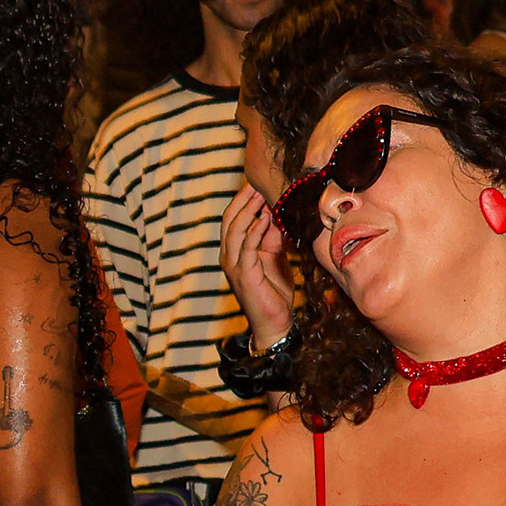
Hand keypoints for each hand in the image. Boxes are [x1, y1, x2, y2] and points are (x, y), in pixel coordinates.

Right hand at [222, 184, 292, 343]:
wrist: (274, 323)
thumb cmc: (274, 293)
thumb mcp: (275, 257)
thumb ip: (273, 237)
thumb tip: (277, 214)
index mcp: (234, 251)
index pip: (233, 219)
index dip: (242, 200)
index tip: (257, 182)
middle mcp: (228, 256)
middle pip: (230, 220)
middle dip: (243, 199)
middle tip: (257, 181)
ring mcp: (233, 266)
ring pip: (235, 231)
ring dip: (248, 211)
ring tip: (260, 194)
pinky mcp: (244, 275)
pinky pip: (246, 248)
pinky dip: (255, 231)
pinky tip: (265, 218)